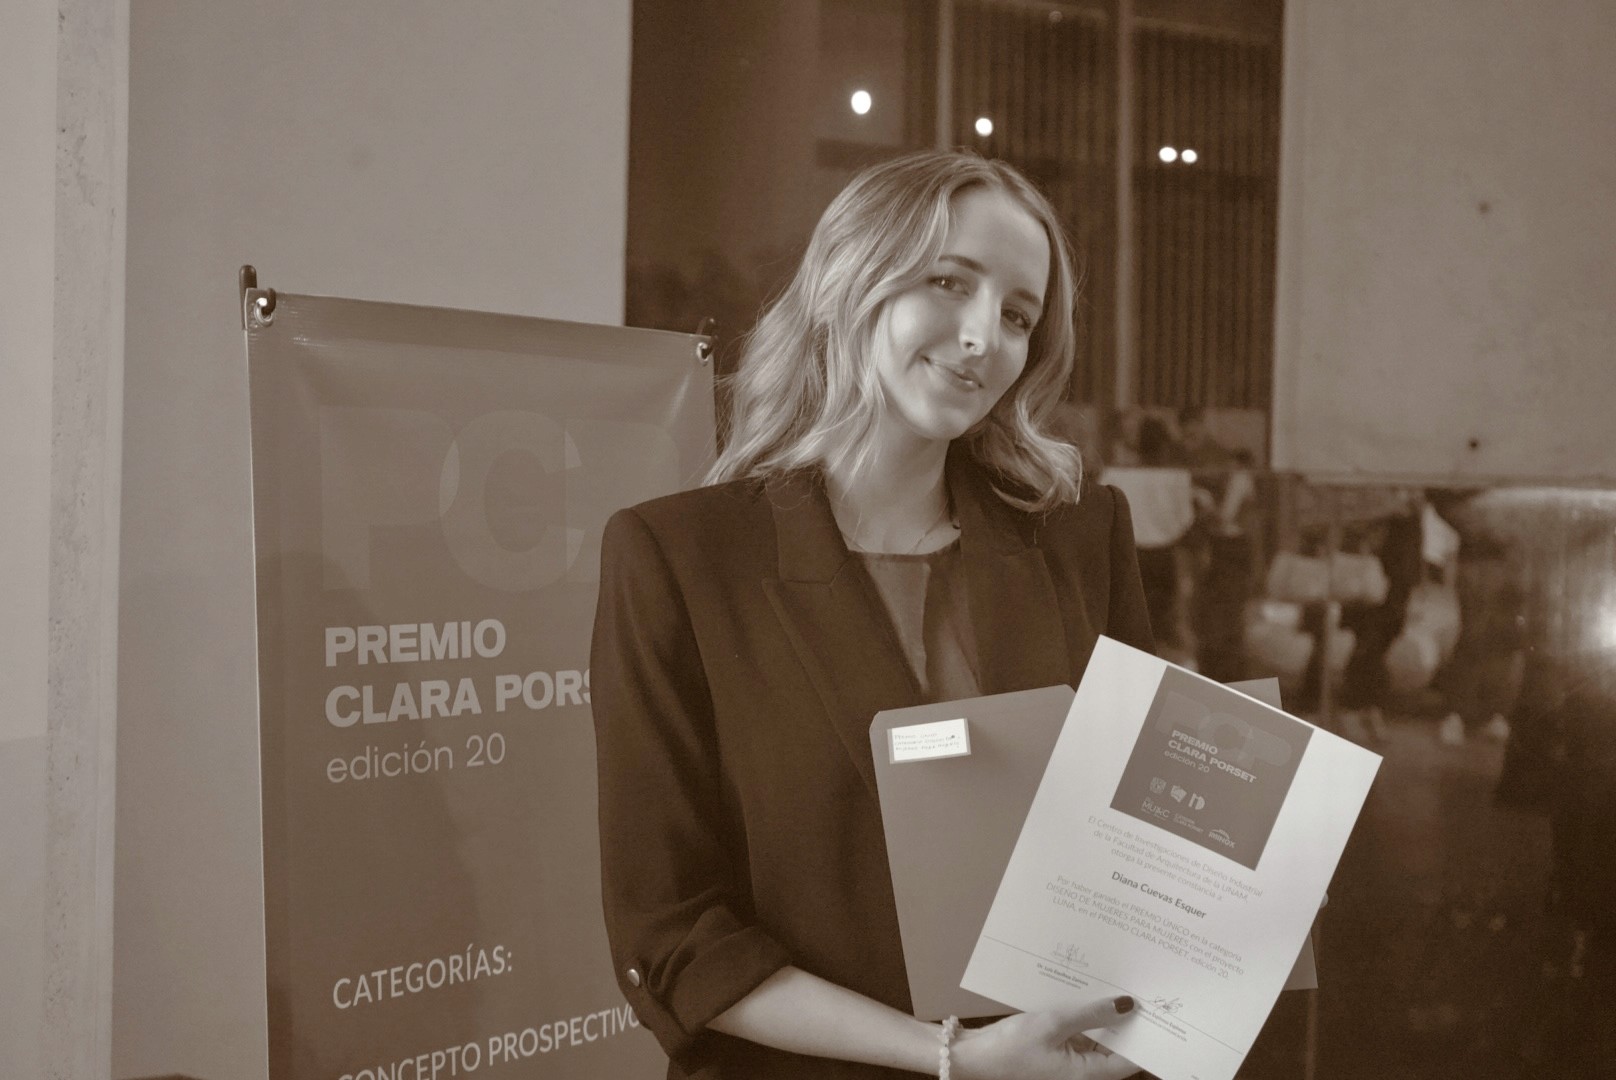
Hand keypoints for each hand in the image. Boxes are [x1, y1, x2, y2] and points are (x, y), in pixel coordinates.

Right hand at [949, 996, 1140, 1079]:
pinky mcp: (1056, 1052)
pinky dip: (1084, 1017)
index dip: (1145, 1036)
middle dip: (1125, 1022)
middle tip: (1138, 990)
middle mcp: (1082, 1073)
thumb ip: (1092, 1013)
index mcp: (1087, 1075)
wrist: (972, 1057)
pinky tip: (1086, 994)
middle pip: (1116, 1048)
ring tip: (1115, 985)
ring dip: (1103, 1017)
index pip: (1130, 1059)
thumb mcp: (1054, 1023)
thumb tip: (1128, 1006)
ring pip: (1098, 1039)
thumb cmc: (1011, 1046)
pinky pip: (1079, 1035)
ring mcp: (1068, 1063)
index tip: (1157, 1010)